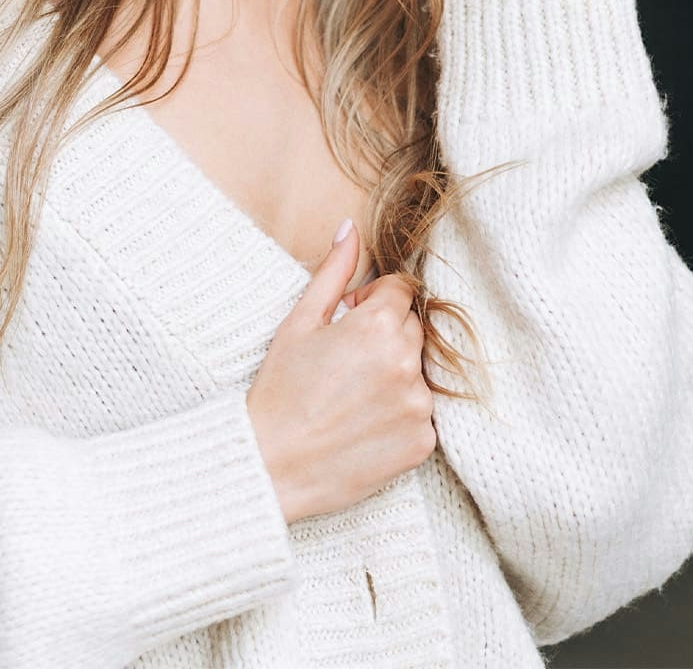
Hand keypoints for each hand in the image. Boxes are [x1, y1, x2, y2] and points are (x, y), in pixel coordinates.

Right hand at [246, 223, 436, 524]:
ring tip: (351, 395)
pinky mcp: (423, 442)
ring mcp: (419, 406)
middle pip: (412, 328)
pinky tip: (363, 422)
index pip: (401, 291)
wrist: (270, 465)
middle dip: (385, 335)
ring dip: (395, 373)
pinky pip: (422, 413)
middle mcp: (407, 363)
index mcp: (378, 326)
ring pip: (419, 370)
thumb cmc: (279, 391)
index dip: (370, 302)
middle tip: (344, 361)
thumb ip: (334, 272)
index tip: (346, 323)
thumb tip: (350, 227)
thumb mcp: (299, 322)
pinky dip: (400, 413)